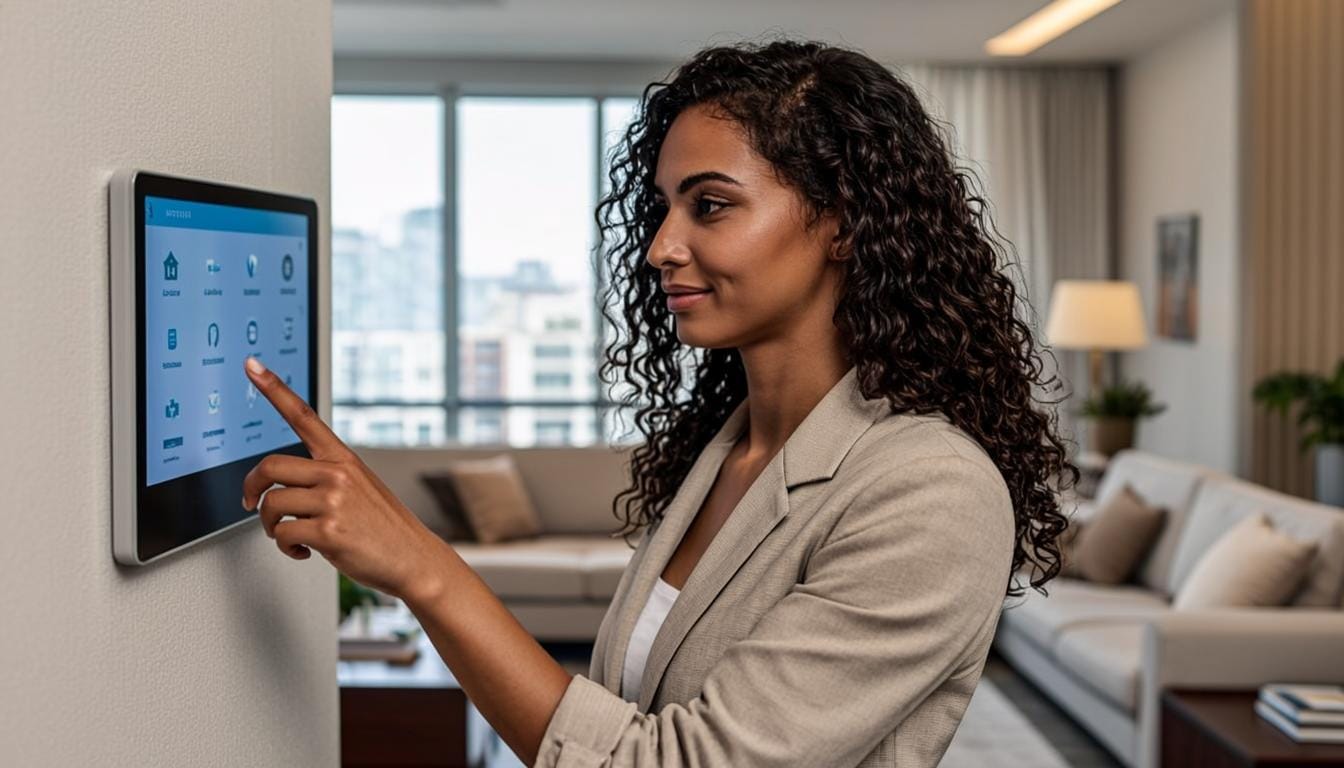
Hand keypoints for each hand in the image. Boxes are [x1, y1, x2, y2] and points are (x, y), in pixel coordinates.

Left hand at [240, 356, 448, 600]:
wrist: (413, 559)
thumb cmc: (384, 527)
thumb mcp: (361, 488)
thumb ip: (326, 478)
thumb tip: (281, 487)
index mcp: (343, 459)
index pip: (303, 415)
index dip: (274, 388)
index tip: (252, 364)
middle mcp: (337, 474)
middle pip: (268, 466)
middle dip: (250, 489)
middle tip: (249, 504)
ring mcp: (333, 501)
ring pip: (271, 504)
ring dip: (270, 526)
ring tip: (291, 535)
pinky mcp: (328, 531)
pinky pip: (282, 534)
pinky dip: (286, 547)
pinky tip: (305, 550)